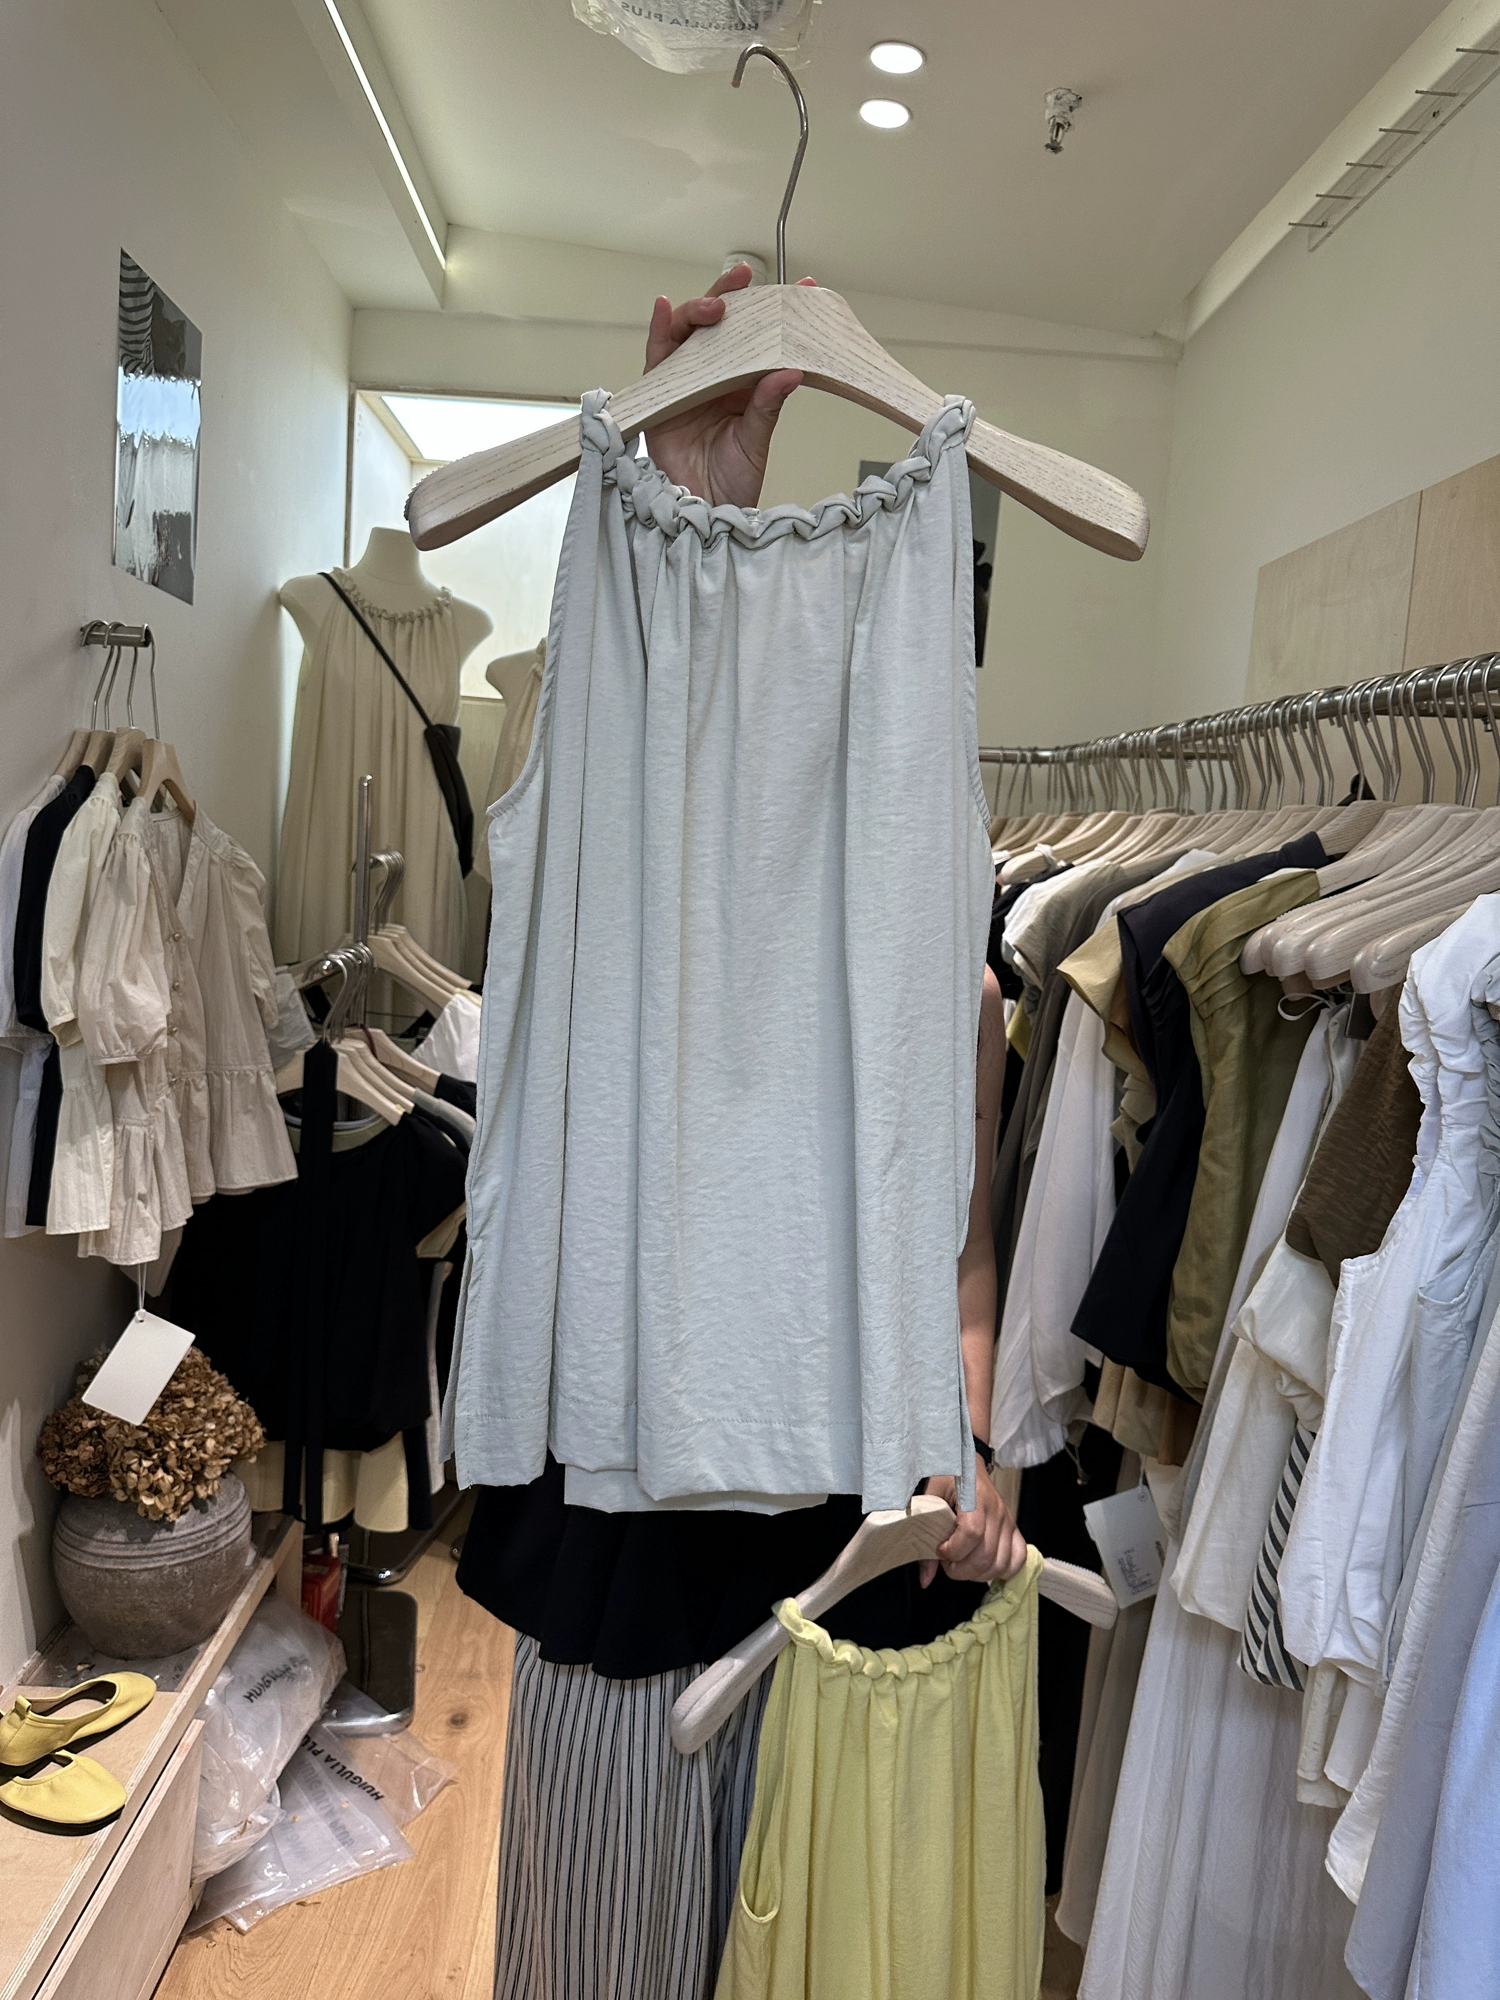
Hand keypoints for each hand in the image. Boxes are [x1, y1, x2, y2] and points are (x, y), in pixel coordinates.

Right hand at [643, 263, 811, 506]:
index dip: (776, 310)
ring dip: (698, 310)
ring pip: (687, 332)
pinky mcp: (659, 395)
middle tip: (746, 277)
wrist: (705, 513)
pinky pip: (655, 357)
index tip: (801, 288)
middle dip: (731, 295)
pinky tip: (661, 307)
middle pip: (719, 323)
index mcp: (743, 383)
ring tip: (716, 305)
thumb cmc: (733, 482)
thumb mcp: (757, 440)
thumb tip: (792, 371)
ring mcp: (685, 382)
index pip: (759, 336)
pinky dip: (657, 329)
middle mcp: (713, 376)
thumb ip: (768, 404)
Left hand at [918, 1462, 1026, 1587]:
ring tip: (962, 1563)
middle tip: (947, 1562)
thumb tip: (925, 1579)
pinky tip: (984, 1568)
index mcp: (975, 1497)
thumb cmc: (947, 1476)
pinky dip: (1002, 1571)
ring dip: (978, 1574)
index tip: (940, 1549)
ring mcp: (1008, 1522)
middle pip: (986, 1556)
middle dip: (961, 1569)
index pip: (971, 1533)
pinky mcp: (1013, 1530)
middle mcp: (996, 1511)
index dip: (953, 1550)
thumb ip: (924, 1536)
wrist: (968, 1463)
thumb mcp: (929, 1497)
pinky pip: (1018, 1560)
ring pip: (1001, 1564)